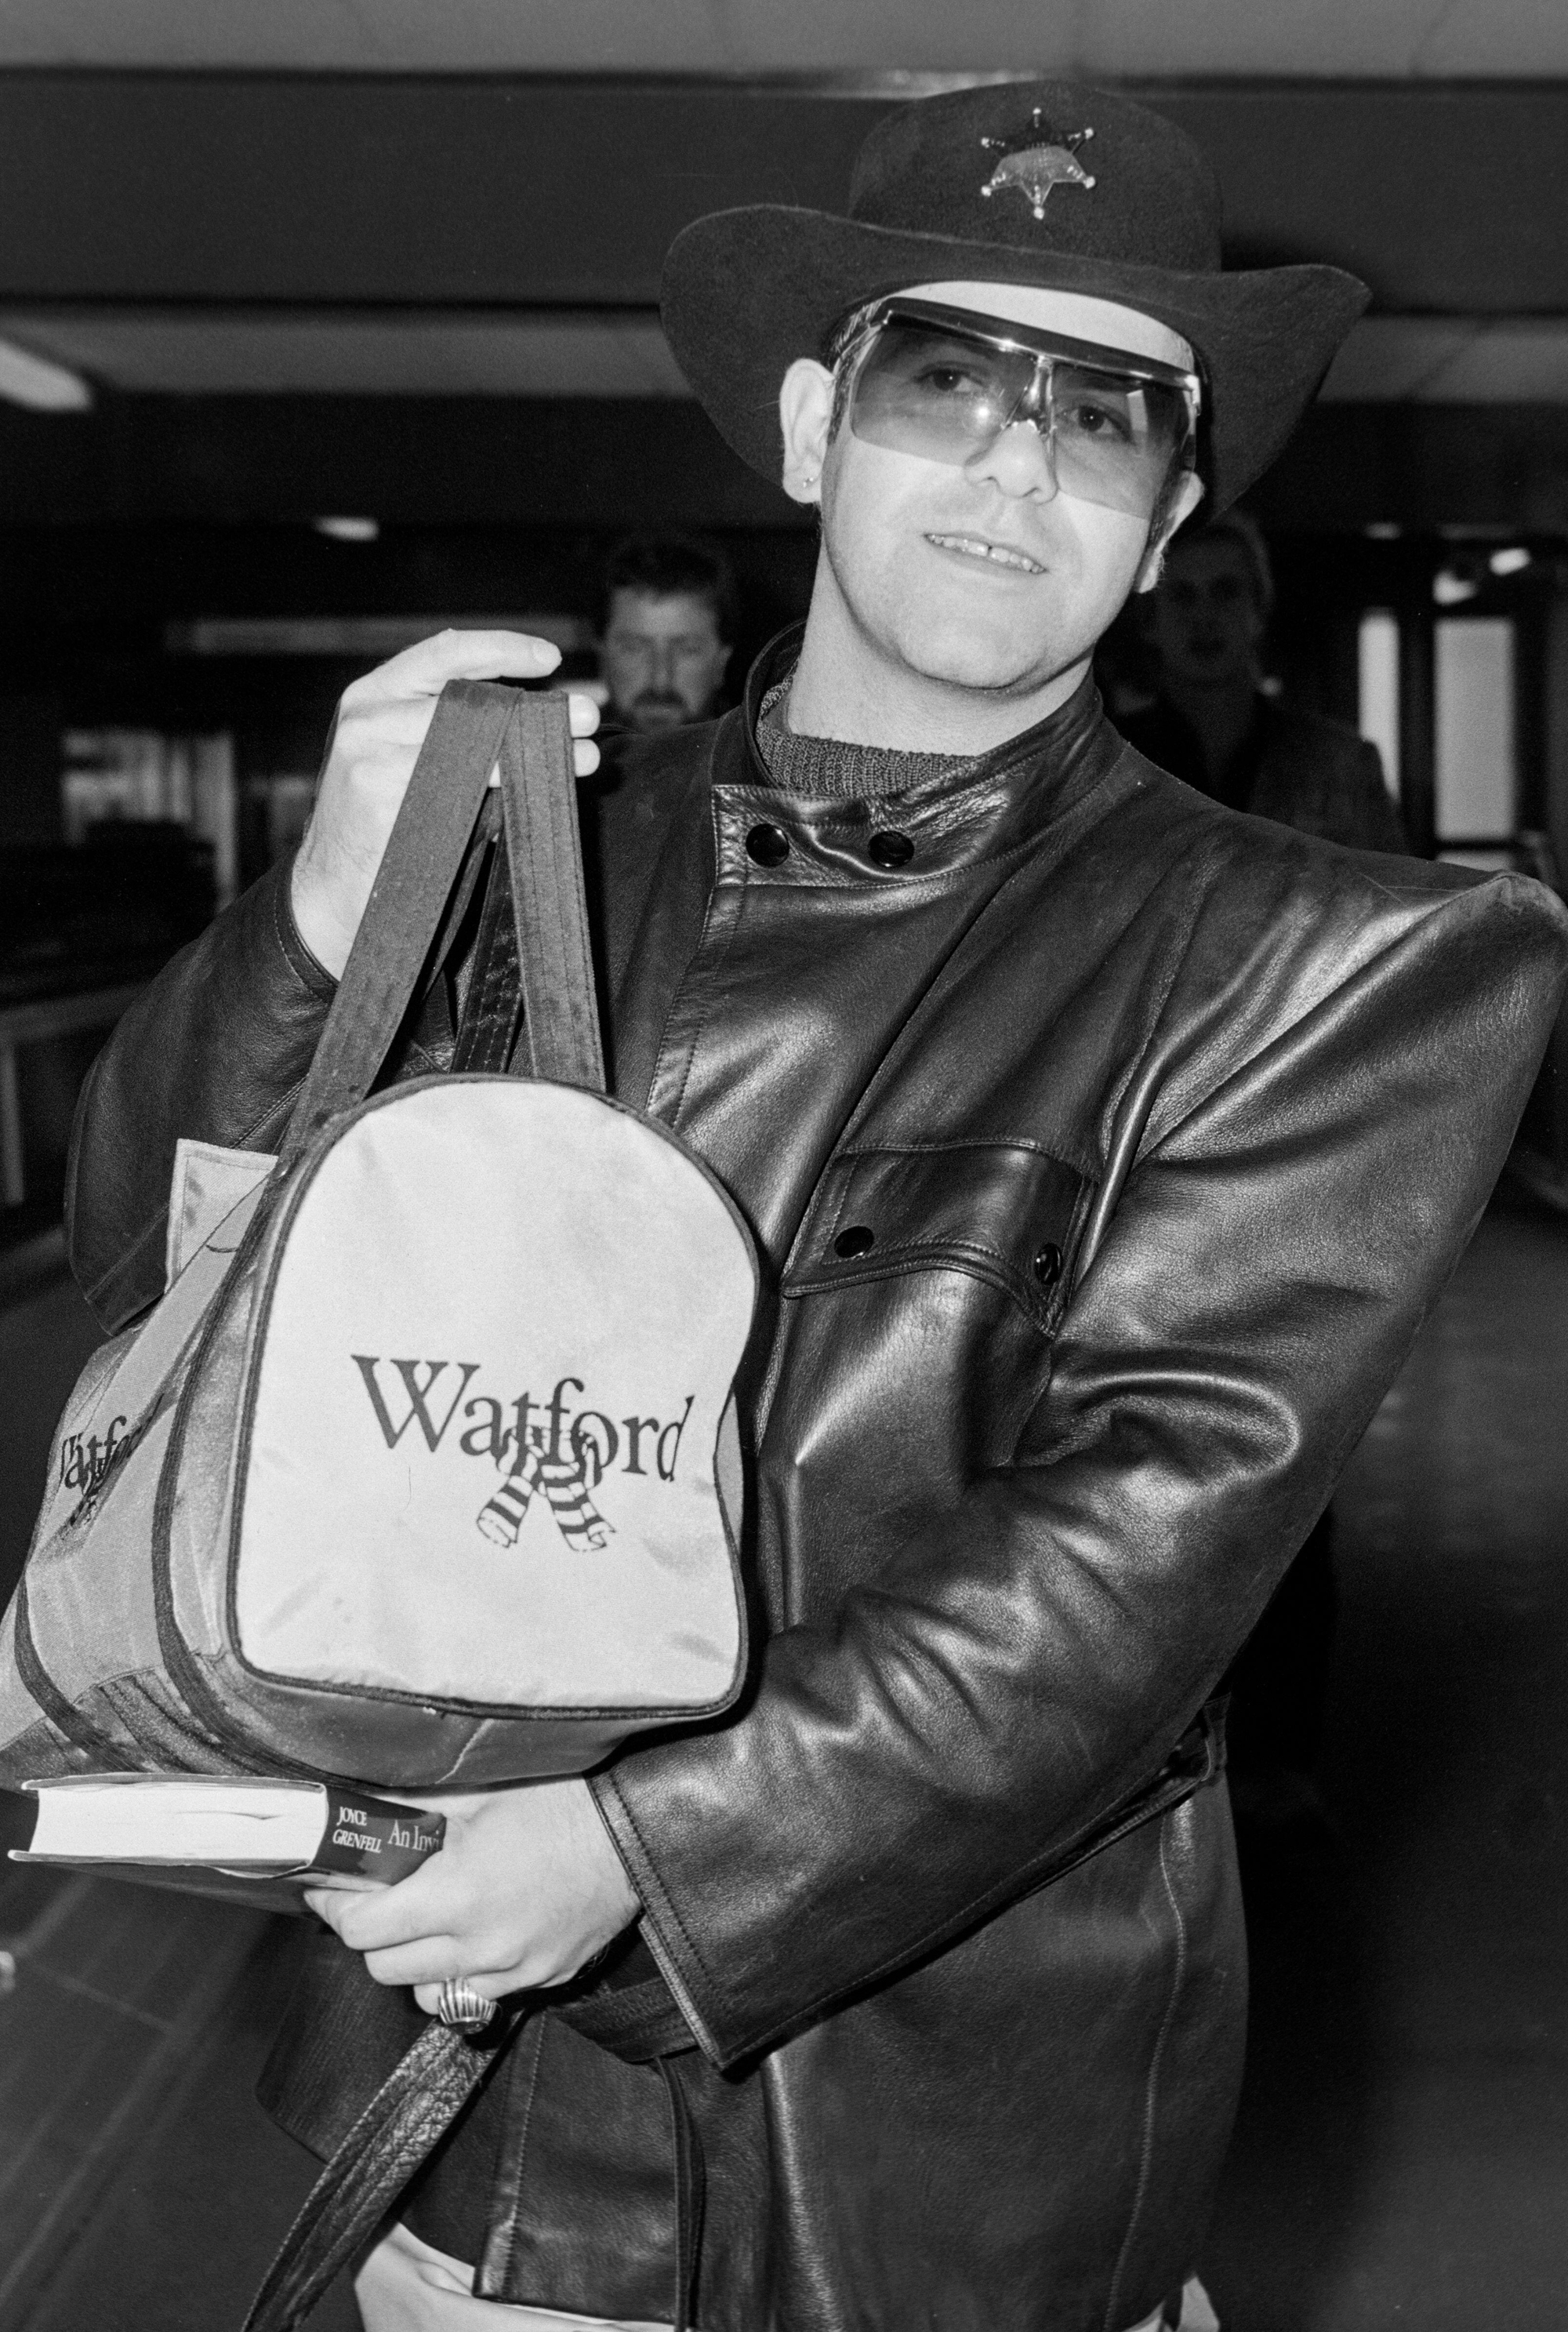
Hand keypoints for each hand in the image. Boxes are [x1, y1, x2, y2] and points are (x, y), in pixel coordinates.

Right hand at [291, 630, 601, 977]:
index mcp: (376, 693)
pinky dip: (501, 785)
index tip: (552, 659)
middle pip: (467, 696)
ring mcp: (368, 752)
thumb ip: (460, 734)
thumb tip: (542, 721)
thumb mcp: (416, 765)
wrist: (332, 893)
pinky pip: (457, 783)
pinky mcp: (376, 794)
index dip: (502, 648)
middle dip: (536, 706)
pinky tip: (533, 791)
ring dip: (532, 750)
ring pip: (468, 737)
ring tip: (580, 758)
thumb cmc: (389, 828)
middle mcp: (368, 713)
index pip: (444, 651)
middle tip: (588, 716)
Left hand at [302, 1775, 639, 2010]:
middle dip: (370, 1933)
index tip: (329, 1887)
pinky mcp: (542, 1979)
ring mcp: (515, 1971)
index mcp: (460, 1895)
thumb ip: (411, 1802)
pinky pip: (477, 1995)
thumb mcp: (478, 1790)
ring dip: (412, 1962)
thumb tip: (357, 1801)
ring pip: (426, 1994)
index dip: (336, 1905)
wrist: (637, 1828)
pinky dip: (459, 1974)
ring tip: (420, 1921)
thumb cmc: (562, 1799)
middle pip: (384, 1968)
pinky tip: (468, 1936)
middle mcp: (483, 1946)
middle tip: (372, 1898)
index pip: (364, 1928)